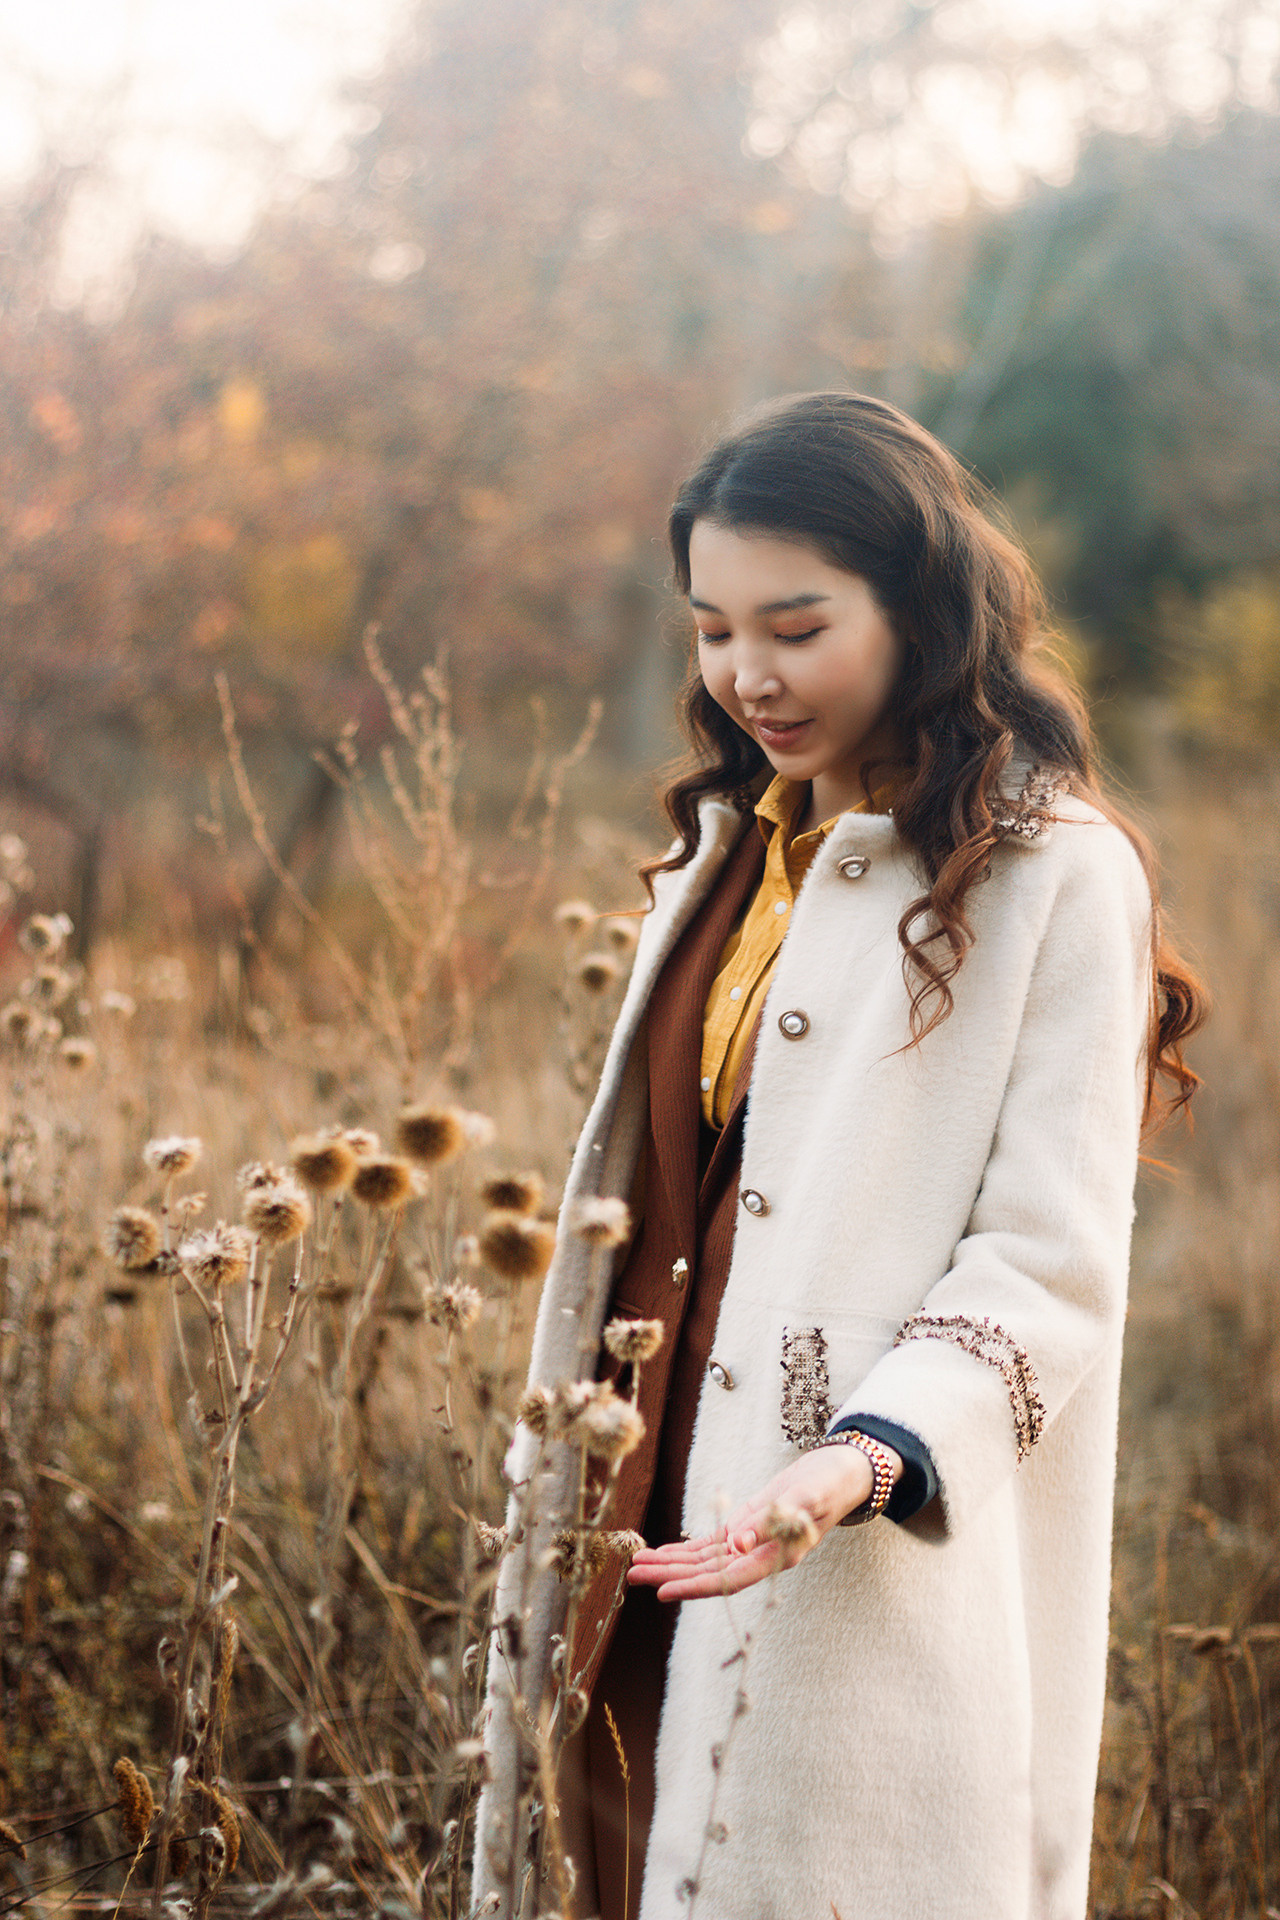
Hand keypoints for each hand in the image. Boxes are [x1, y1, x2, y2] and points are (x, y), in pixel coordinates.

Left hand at [626, 1442, 900, 1601]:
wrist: (839, 1474)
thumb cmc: (826, 1485)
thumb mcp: (805, 1497)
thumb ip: (773, 1520)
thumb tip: (738, 1545)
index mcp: (776, 1556)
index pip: (729, 1579)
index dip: (694, 1586)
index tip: (662, 1591)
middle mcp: (760, 1558)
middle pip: (708, 1573)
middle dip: (669, 1574)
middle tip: (631, 1574)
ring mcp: (752, 1546)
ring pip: (704, 1561)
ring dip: (670, 1563)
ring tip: (636, 1565)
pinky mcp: (747, 1530)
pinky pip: (711, 1547)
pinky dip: (686, 1550)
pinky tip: (663, 1553)